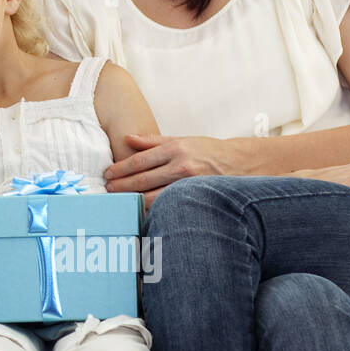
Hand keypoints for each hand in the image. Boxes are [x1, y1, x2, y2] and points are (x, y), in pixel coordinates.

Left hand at [105, 135, 244, 206]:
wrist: (242, 164)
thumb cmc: (208, 151)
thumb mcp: (182, 140)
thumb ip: (153, 141)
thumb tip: (127, 138)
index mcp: (176, 149)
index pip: (140, 161)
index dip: (121, 169)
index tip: (108, 174)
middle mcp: (182, 166)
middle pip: (143, 180)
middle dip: (122, 186)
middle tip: (107, 190)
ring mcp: (190, 185)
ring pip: (155, 197)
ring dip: (134, 200)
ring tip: (119, 201)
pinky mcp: (196, 198)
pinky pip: (170, 207)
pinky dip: (154, 210)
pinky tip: (141, 212)